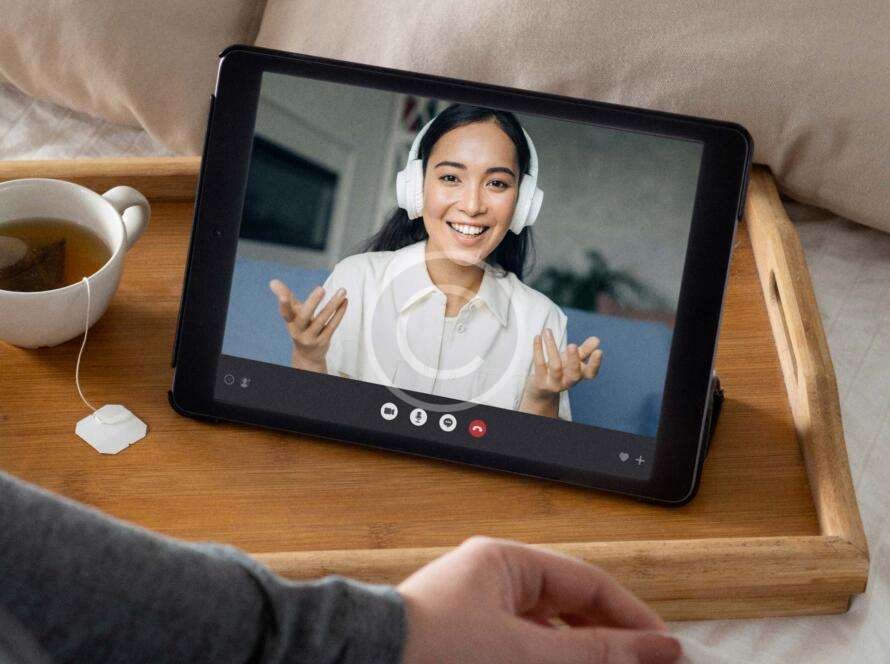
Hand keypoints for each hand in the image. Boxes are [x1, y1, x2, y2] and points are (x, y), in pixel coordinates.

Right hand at [269, 279, 346, 372]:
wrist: (307, 355)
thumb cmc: (300, 327)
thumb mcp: (292, 313)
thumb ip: (285, 296)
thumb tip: (273, 281)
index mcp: (290, 322)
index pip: (285, 313)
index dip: (283, 305)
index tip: (283, 295)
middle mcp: (299, 331)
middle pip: (304, 317)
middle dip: (312, 303)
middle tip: (321, 288)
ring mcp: (312, 337)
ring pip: (322, 320)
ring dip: (333, 304)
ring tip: (342, 291)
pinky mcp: (324, 340)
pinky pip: (332, 325)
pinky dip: (339, 312)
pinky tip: (344, 301)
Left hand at [398, 536, 680, 663]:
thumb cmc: (430, 651)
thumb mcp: (526, 653)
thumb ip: (594, 653)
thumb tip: (656, 649)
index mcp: (505, 563)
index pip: (586, 582)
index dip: (631, 617)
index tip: (666, 651)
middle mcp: (490, 582)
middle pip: (568, 608)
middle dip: (606, 643)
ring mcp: (476, 615)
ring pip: (546, 635)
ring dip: (578, 657)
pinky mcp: (464, 645)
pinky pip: (520, 651)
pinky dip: (546, 663)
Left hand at [520, 329, 602, 415]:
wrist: (541, 391)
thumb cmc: (560, 372)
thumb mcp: (572, 361)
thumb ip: (584, 351)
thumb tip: (596, 340)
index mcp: (579, 376)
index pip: (591, 373)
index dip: (595, 363)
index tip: (599, 351)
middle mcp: (568, 382)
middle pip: (574, 373)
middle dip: (574, 359)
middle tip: (572, 345)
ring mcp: (554, 383)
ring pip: (555, 367)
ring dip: (551, 347)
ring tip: (547, 331)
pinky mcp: (540, 382)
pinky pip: (539, 364)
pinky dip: (538, 349)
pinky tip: (537, 337)